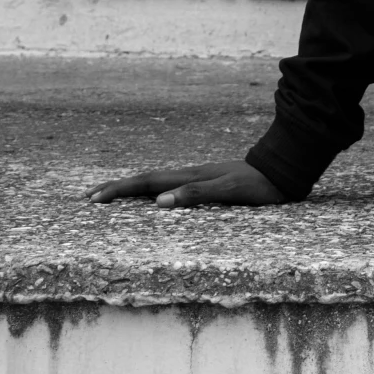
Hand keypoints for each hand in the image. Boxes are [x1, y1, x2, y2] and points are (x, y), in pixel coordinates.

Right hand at [88, 160, 287, 209]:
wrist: (283, 170)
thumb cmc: (259, 185)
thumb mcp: (229, 192)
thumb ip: (195, 195)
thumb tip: (158, 202)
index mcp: (190, 177)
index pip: (146, 183)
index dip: (119, 190)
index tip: (94, 199)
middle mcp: (189, 174)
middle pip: (145, 179)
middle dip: (116, 187)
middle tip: (89, 197)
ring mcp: (197, 176)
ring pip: (156, 181)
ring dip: (131, 188)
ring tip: (111, 194)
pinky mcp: (206, 180)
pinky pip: (170, 185)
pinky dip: (152, 190)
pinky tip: (152, 196)